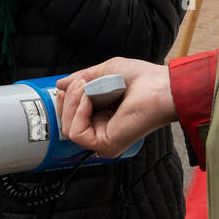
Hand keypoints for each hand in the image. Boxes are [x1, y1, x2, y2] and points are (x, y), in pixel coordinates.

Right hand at [56, 57, 177, 157]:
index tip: (69, 84)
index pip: (70, 116)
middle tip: (81, 83)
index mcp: (102, 116)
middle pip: (65, 122)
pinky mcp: (106, 145)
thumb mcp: (102, 73)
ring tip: (86, 88)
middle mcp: (102, 131)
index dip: (65, 101)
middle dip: (66, 99)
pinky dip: (78, 112)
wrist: (160, 86)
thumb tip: (59, 85)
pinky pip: (76, 133)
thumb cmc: (140, 78)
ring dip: (71, 103)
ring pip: (67, 128)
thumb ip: (80, 80)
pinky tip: (89, 99)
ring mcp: (103, 141)